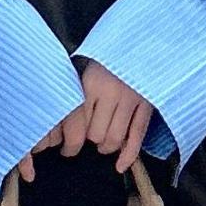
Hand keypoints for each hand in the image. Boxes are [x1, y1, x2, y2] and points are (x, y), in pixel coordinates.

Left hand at [16, 58, 152, 179]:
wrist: (142, 40)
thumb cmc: (108, 56)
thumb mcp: (86, 67)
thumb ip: (76, 91)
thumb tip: (58, 120)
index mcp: (90, 83)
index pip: (76, 123)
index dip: (70, 142)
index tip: (66, 149)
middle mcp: (110, 92)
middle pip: (95, 134)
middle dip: (91, 142)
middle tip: (89, 141)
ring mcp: (131, 99)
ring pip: (114, 139)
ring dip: (107, 147)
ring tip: (104, 145)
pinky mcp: (147, 105)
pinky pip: (137, 136)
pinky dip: (129, 155)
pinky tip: (120, 165)